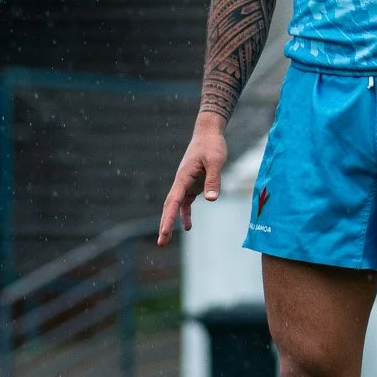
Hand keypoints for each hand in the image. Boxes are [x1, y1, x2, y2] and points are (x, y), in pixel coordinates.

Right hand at [157, 115, 228, 244]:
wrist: (209, 133)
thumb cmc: (212, 145)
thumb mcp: (216, 162)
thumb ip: (214, 180)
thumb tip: (211, 200)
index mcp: (183, 177)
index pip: (173, 201)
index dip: (169, 218)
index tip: (164, 232)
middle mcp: (181, 182)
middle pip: (169, 207)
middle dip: (165, 224)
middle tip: (161, 243)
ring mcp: (186, 184)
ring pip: (175, 206)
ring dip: (171, 222)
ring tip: (165, 239)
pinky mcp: (193, 184)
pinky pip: (186, 203)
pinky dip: (186, 214)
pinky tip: (189, 227)